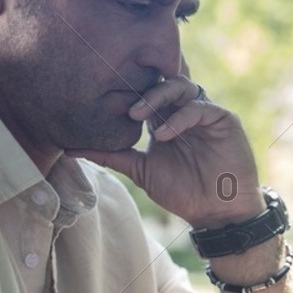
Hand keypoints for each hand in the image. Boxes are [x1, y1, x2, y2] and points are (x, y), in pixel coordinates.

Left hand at [68, 68, 262, 228]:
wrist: (217, 213)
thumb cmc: (183, 193)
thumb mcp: (140, 171)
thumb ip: (110, 155)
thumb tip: (69, 149)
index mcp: (165, 119)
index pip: (148, 90)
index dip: (130, 88)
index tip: (105, 96)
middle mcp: (185, 111)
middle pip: (163, 80)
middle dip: (142, 88)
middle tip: (125, 109)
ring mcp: (205, 114)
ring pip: (182, 85)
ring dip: (158, 95)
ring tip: (138, 115)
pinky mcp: (224, 120)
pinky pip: (199, 107)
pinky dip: (179, 117)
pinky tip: (164, 134)